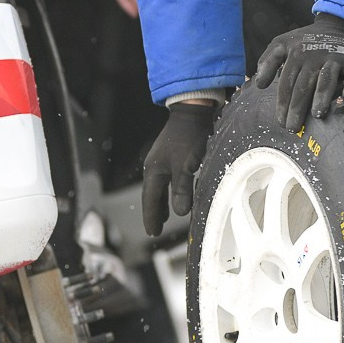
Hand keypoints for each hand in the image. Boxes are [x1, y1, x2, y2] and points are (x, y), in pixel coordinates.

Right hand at [142, 101, 216, 235]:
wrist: (193, 109)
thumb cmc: (190, 137)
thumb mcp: (186, 166)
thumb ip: (182, 190)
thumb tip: (178, 213)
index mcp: (154, 170)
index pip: (150, 200)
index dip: (152, 217)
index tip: (152, 233)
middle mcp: (154, 165)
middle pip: (152, 195)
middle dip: (154, 212)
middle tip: (156, 228)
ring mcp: (162, 159)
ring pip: (159, 187)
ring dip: (161, 202)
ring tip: (164, 216)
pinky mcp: (172, 154)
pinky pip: (167, 179)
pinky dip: (169, 191)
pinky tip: (176, 193)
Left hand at [252, 13, 343, 129]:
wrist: (337, 25)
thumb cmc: (305, 41)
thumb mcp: (281, 43)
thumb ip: (268, 61)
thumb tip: (259, 85)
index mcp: (295, 54)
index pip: (286, 83)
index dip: (282, 104)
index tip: (280, 122)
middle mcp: (313, 56)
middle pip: (303, 86)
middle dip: (296, 108)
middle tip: (293, 127)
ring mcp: (334, 57)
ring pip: (326, 79)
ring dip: (321, 97)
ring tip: (317, 115)